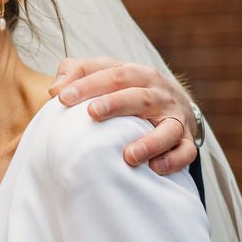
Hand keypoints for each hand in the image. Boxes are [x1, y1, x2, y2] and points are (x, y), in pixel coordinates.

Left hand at [49, 57, 197, 174]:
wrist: (175, 103)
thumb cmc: (128, 89)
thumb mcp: (106, 73)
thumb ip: (78, 72)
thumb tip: (55, 89)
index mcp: (139, 74)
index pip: (114, 74)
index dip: (88, 84)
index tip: (62, 97)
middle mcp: (160, 95)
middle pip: (141, 97)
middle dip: (116, 104)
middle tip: (93, 113)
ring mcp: (175, 118)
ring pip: (169, 129)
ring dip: (150, 142)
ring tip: (129, 156)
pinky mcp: (186, 141)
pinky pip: (186, 152)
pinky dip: (173, 160)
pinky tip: (154, 168)